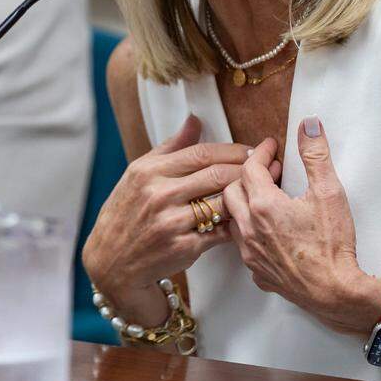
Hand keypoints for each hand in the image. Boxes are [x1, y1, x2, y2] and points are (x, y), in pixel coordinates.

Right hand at [82, 115, 281, 317]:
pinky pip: (220, 231)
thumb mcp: (139, 173)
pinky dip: (236, 222)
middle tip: (267, 166)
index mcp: (149, 171)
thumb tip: (195, 119)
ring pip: (222, 202)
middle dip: (247, 169)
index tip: (252, 150)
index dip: (232, 150)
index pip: (201, 153)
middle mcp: (159, 194)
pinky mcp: (184, 247)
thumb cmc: (127, 212)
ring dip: (246, 194)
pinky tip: (246, 215)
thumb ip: (171, 147)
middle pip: (216, 174)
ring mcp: (171, 223)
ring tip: (261, 189)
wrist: (112, 260)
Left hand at [223, 115, 380, 334]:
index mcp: (263, 205)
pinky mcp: (257, 271)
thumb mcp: (329, 192)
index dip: (260, 153)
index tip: (271, 147)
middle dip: (248, 175)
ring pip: (234, 218)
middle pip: (232, 190)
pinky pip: (243, 244)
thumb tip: (308, 125)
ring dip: (246, 203)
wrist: (335, 292)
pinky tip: (269, 229)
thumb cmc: (332, 245)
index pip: (249, 167)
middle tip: (271, 171)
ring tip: (268, 197)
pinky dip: (251, 230)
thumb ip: (315, 155)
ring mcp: (250, 253)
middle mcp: (249, 229)